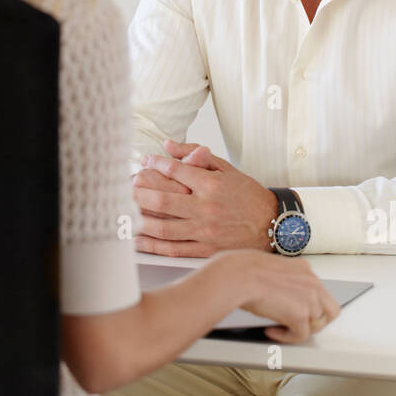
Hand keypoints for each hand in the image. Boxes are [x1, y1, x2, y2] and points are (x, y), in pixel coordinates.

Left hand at [132, 139, 276, 256]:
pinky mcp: (205, 250)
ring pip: (162, 227)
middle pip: (161, 201)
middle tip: (123, 189)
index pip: (175, 171)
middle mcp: (206, 208)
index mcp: (211, 185)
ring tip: (122, 214)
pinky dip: (151, 245)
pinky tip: (137, 240)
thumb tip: (168, 145)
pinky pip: (172, 249)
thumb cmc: (248, 196)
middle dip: (137, 194)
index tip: (143, 161)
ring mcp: (204, 231)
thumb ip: (196, 155)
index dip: (154, 164)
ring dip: (138, 221)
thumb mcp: (226, 169)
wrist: (274, 226)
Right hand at [213, 249, 340, 342]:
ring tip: (283, 328)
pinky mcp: (300, 315)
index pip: (321, 291)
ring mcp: (309, 299)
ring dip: (299, 329)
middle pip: (330, 310)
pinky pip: (301, 336)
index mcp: (304, 269)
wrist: (238, 275)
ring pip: (317, 325)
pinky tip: (272, 331)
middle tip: (299, 325)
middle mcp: (312, 282)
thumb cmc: (244, 270)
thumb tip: (281, 295)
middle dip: (316, 321)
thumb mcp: (271, 268)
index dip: (311, 304)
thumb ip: (284, 280)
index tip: (298, 310)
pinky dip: (287, 337)